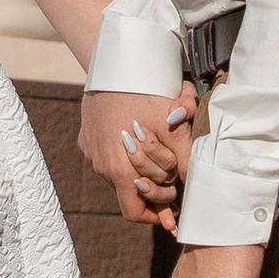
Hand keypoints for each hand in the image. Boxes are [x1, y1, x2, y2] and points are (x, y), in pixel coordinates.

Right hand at [80, 86, 191, 226]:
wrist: (114, 64)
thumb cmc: (145, 93)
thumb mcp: (173, 125)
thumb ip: (185, 158)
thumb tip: (192, 182)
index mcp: (119, 169)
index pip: (134, 212)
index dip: (156, 213)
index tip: (173, 208)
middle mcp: (102, 166)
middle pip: (129, 196)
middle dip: (154, 191)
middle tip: (172, 182)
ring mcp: (92, 153)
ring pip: (119, 177)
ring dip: (139, 173)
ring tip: (159, 159)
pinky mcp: (87, 140)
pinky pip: (108, 159)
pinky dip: (125, 158)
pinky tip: (139, 142)